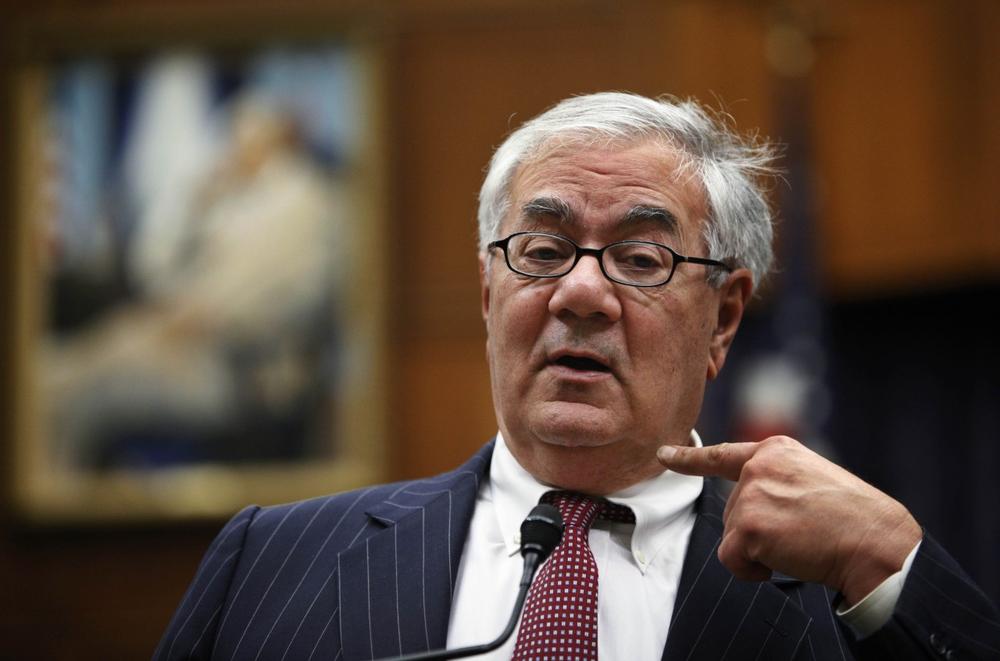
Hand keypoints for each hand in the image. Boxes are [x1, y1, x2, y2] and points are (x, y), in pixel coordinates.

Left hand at [657, 436, 921, 604]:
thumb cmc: (852, 519)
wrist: (875, 542)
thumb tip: (745, 509)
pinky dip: (751, 570)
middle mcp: (758, 466)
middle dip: (758, 532)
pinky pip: (731, 559)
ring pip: (731, 537)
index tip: (663, 454)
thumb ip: (776, 483)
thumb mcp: (811, 480)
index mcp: (775, 451)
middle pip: (732, 511)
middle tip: (801, 533)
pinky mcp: (748, 525)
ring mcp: (751, 494)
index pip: (723, 455)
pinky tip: (782, 563)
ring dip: (759, 551)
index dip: (689, 458)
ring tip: (799, 544)